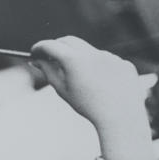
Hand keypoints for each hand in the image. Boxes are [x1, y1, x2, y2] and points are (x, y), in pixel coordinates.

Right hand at [30, 36, 146, 132]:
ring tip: (85, 84)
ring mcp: (110, 56)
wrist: (120, 118)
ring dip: (81, 59)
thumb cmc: (88, 106)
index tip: (35, 51)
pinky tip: (105, 87)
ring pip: (90, 52)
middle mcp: (93, 53)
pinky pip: (108, 61)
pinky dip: (101, 68)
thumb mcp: (63, 90)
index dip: (40, 47)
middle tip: (50, 56)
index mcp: (74, 60)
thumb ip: (48, 71)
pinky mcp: (123, 63)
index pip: (51, 45)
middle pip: (69, 41)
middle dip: (58, 46)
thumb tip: (36, 60)